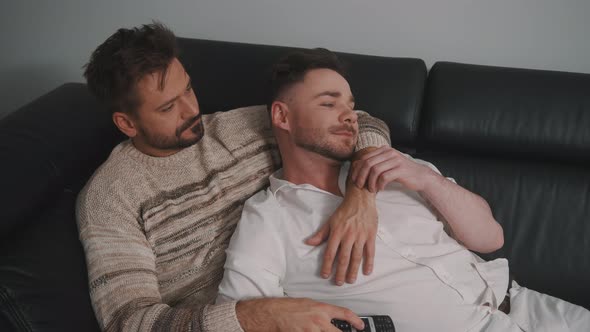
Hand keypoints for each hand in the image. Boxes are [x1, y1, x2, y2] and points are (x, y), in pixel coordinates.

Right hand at [236, 297, 364, 331]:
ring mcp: (311, 331)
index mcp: (321, 309)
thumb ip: (322, 312)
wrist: (273, 313)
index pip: (344, 313)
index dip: (356, 320)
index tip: (361, 326)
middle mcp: (319, 320)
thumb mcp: (309, 304)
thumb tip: (332, 319)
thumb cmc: (289, 308)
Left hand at [305, 182, 376, 284]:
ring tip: (350, 281)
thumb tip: (308, 243)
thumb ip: (320, 234)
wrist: (361, 199)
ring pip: (356, 257)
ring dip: (353, 270)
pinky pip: (370, 252)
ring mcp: (360, 236)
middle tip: (338, 283)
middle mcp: (348, 236)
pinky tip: (367, 272)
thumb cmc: (344, 211)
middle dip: (340, 272)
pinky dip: (369, 262)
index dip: (327, 265)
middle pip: (343, 258)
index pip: (330, 253)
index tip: (325, 275)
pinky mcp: (370, 236)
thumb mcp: (330, 221)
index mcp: (337, 233)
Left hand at [351, 146, 437, 192]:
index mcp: (384, 149)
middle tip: (360, 186)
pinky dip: (380, 184)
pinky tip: (380, 188)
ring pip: (375, 170)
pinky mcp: (401, 169)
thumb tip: (355, 169)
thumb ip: (374, 164)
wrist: (419, 176)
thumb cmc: (400, 172)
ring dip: (370, 182)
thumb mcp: (386, 165)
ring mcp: (395, 160)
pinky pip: (384, 177)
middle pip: (368, 163)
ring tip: (371, 189)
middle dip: (361, 176)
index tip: (354, 180)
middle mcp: (389, 152)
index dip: (356, 169)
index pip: (364, 158)